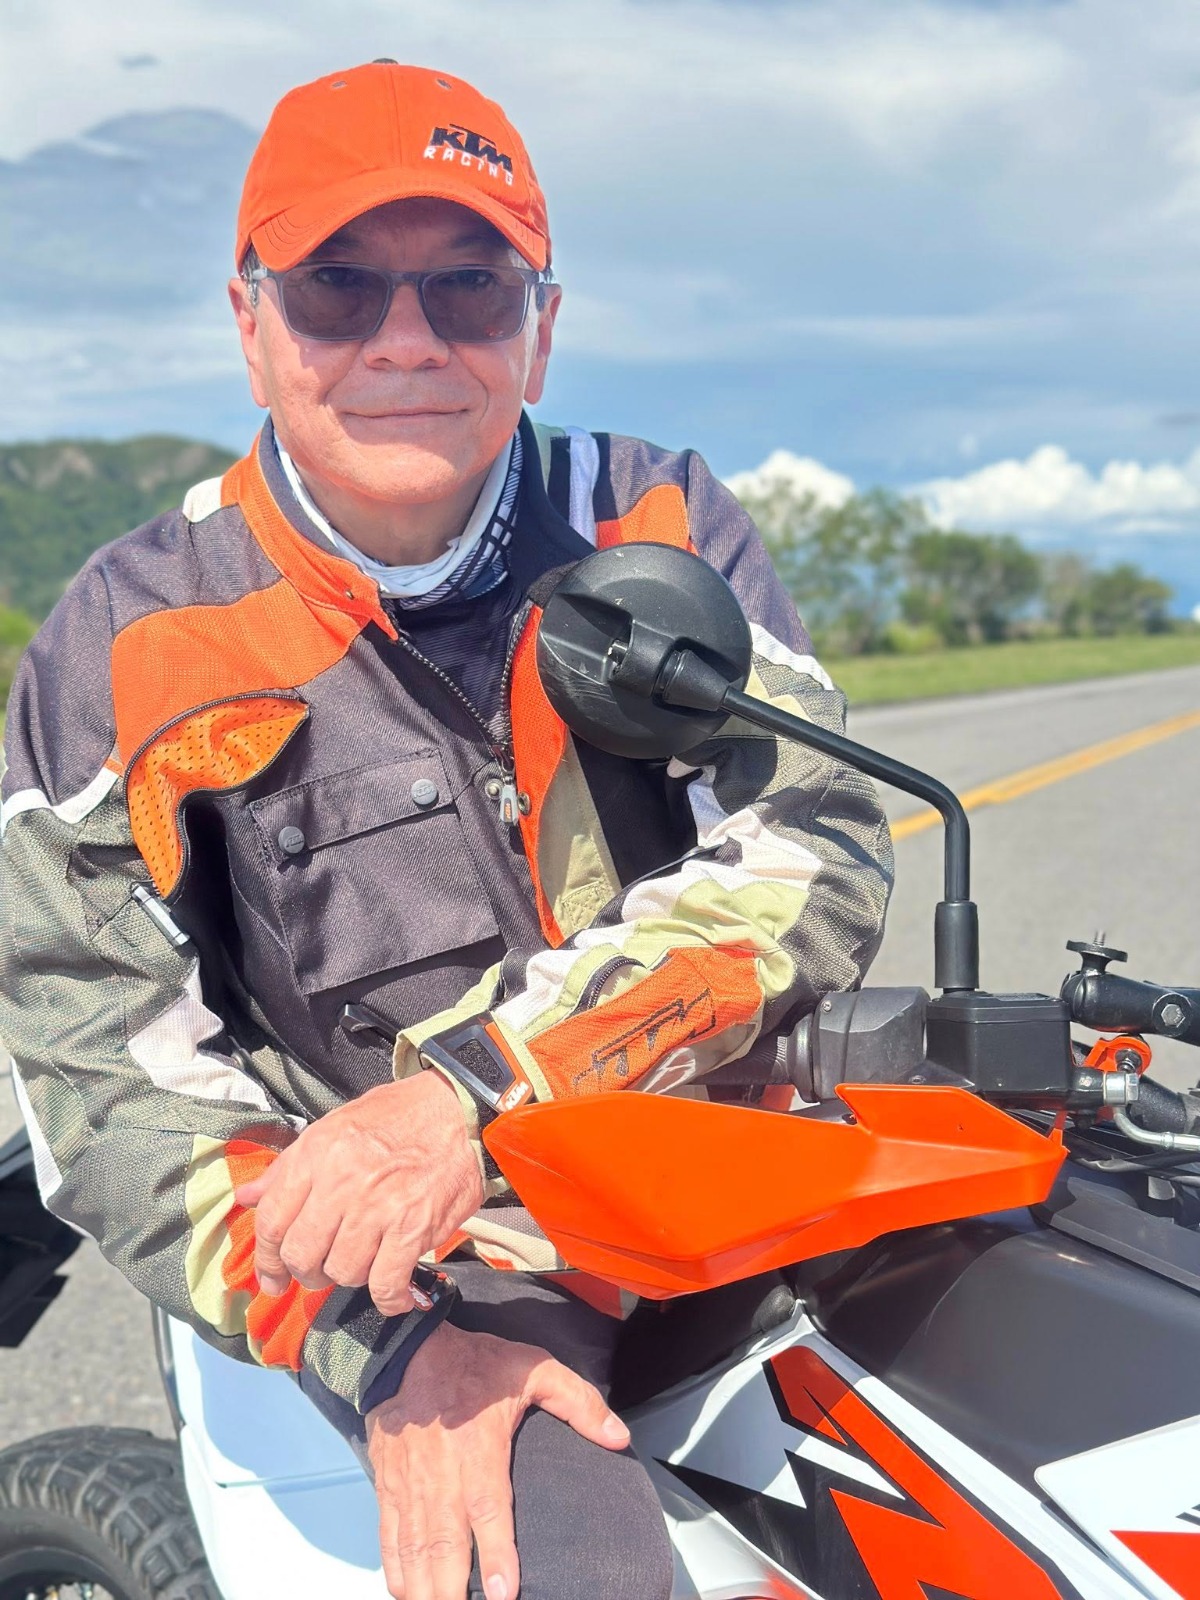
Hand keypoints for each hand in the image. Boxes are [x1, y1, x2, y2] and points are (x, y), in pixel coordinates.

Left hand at [235, 1071, 482, 1314]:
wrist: (461, 1110)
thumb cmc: (398, 1117)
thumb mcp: (334, 1128)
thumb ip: (288, 1168)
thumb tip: (246, 1197)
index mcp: (317, 1154)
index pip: (271, 1220)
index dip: (267, 1258)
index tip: (273, 1278)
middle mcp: (342, 1181)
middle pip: (302, 1254)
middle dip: (307, 1274)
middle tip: (321, 1272)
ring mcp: (378, 1207)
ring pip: (342, 1272)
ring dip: (351, 1277)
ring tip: (366, 1263)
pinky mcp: (413, 1228)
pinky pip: (385, 1284)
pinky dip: (387, 1299)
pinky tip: (393, 1295)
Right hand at [367, 1321, 629, 1599]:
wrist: (406, 1348)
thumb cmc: (474, 1362)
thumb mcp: (533, 1368)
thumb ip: (579, 1402)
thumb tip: (619, 1436)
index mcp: (479, 1451)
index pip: (489, 1512)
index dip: (496, 1556)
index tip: (503, 1594)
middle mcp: (441, 1477)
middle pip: (445, 1546)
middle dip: (452, 1591)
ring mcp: (411, 1486)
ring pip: (415, 1551)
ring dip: (424, 1590)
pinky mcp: (390, 1487)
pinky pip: (389, 1538)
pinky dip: (397, 1572)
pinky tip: (408, 1595)